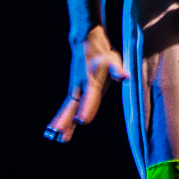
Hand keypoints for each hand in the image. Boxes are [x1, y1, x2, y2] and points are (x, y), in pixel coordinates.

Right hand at [44, 25, 128, 143]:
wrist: (86, 42)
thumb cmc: (103, 53)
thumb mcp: (113, 59)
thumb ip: (118, 69)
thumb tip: (126, 76)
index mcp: (92, 81)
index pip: (90, 98)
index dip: (87, 109)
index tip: (81, 121)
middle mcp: (80, 87)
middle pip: (72, 106)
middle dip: (67, 120)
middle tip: (60, 134)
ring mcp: (75, 90)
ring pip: (66, 108)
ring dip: (60, 121)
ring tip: (52, 136)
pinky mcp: (73, 92)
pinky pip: (65, 107)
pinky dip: (59, 117)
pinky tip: (53, 129)